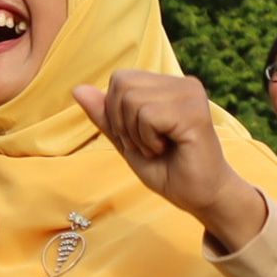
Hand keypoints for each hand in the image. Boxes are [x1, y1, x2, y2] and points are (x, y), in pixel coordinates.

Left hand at [73, 71, 265, 249]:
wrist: (200, 197)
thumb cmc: (167, 169)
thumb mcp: (126, 141)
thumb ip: (105, 115)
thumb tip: (77, 89)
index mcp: (167, 84)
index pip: (119, 79)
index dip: (117, 112)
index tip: (139, 136)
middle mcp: (182, 83)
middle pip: (122, 86)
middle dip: (124, 123)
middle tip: (149, 144)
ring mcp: (190, 94)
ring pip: (132, 100)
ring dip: (137, 134)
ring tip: (159, 147)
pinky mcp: (195, 112)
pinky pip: (148, 116)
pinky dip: (148, 140)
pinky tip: (168, 149)